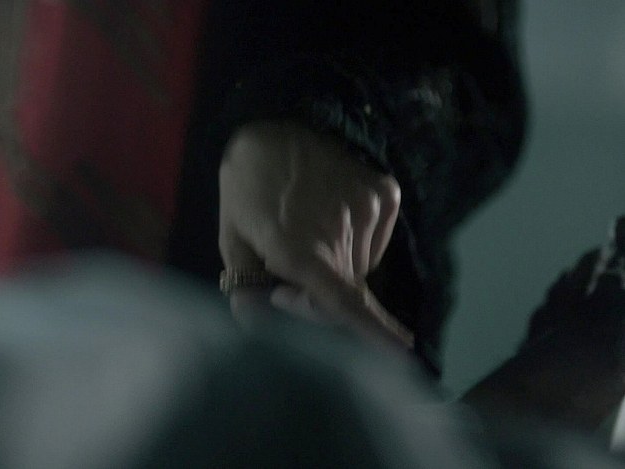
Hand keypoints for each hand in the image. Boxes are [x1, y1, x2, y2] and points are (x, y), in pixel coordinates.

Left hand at [219, 120, 411, 346]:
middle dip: (317, 299)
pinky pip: (376, 241)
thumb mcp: (233, 235)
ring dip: (337, 266)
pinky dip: (355, 242)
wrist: (279, 120)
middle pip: (346, 291)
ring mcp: (369, 207)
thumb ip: (245, 285)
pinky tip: (330, 214)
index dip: (371, 330)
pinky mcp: (385, 193)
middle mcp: (340, 227)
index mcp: (297, 243)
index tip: (402, 352)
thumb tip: (255, 322)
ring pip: (360, 267)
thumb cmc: (248, 185)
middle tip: (284, 282)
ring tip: (306, 231)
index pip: (341, 299)